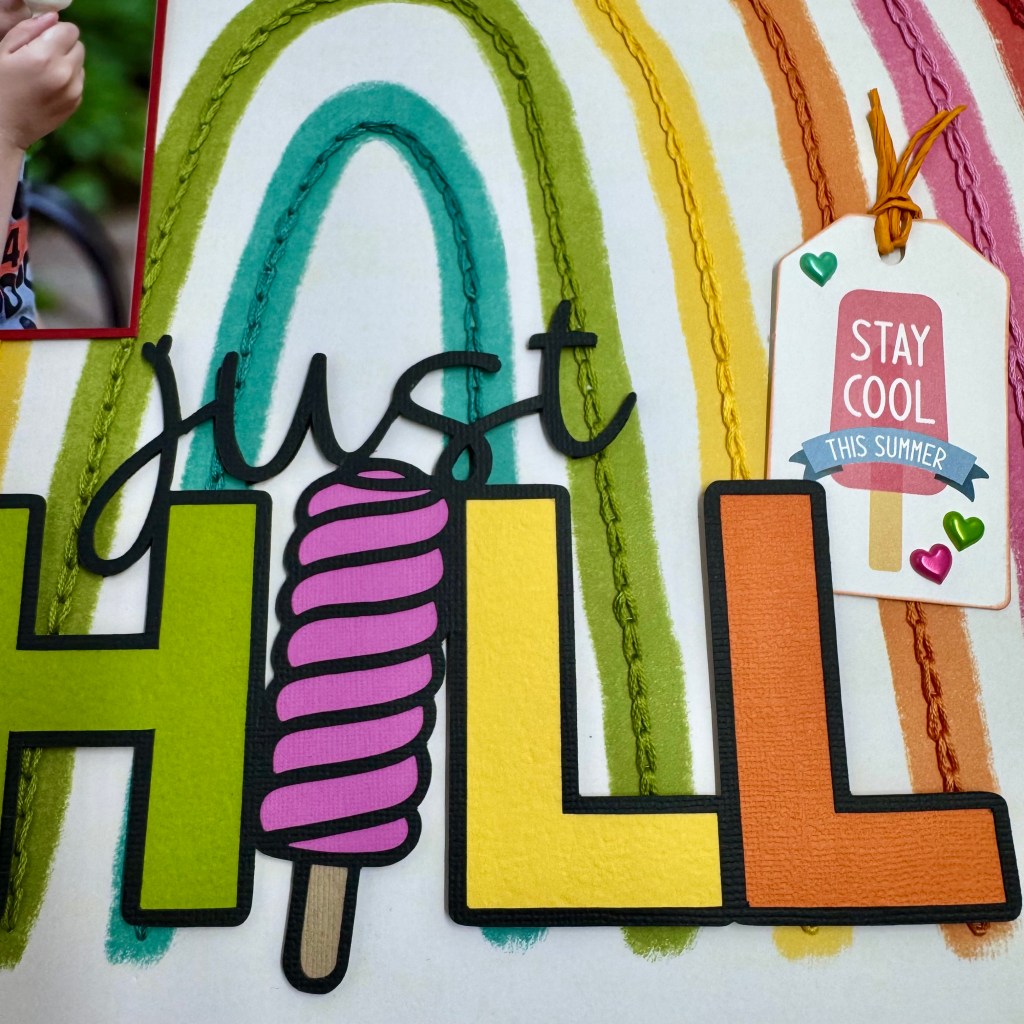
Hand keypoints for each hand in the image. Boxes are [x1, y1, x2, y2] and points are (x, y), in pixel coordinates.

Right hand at [0, 12, 83, 153]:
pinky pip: (79, 81)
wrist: (5, 126)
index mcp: (45, 57)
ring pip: (80, 63)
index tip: (42, 37)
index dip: (55, 30)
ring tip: (43, 71)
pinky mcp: (76, 103)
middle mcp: (65, 74)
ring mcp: (74, 91)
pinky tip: (48, 85)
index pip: (69, 30)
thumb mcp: (3, 50)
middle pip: (79, 45)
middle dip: (63, 45)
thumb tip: (53, 17)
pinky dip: (68, 79)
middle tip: (41, 54)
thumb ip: (28, 30)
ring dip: (67, 62)